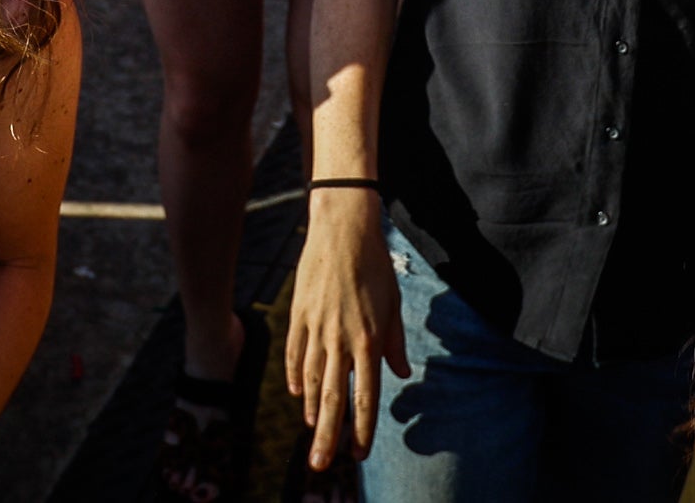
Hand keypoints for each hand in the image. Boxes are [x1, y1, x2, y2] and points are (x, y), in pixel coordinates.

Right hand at [286, 192, 409, 470]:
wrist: (342, 229)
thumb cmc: (374, 266)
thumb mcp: (393, 304)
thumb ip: (394, 342)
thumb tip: (398, 373)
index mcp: (369, 339)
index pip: (365, 396)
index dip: (361, 429)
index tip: (359, 453)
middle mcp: (341, 340)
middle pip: (334, 398)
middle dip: (329, 436)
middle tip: (320, 465)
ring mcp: (316, 328)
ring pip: (312, 380)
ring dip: (314, 410)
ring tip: (314, 432)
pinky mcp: (299, 315)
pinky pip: (296, 354)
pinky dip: (296, 377)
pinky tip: (299, 394)